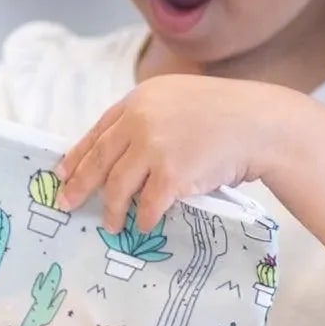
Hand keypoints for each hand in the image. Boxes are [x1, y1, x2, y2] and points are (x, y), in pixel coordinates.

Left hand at [56, 76, 297, 231]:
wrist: (261, 124)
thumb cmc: (228, 114)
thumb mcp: (182, 101)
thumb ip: (152, 118)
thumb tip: (123, 154)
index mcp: (141, 99)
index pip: (99, 130)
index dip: (78, 154)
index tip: (63, 172)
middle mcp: (141, 120)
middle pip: (100, 159)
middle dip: (80, 185)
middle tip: (66, 203)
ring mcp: (154, 147)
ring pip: (118, 186)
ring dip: (112, 209)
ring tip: (111, 224)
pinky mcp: (171, 175)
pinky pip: (147, 205)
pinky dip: (142, 219)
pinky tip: (142, 227)